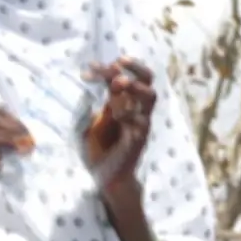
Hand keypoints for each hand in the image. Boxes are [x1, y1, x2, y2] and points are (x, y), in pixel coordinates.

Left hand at [83, 57, 158, 216]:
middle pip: (147, 80)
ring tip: (117, 84)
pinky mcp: (139, 140)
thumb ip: (100, 102)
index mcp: (125, 102)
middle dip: (135, 67)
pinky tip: (116, 114)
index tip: (90, 67)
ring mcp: (140, 124)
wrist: (104, 177)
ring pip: (150, 98)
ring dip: (134, 86)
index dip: (110, 68)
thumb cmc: (99, 147)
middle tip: (117, 64)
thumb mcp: (95, 120)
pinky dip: (129, 114)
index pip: (125, 76)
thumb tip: (99, 77)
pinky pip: (142, 122)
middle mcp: (137, 109)